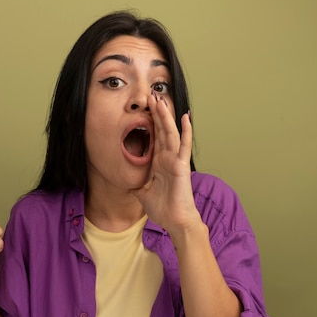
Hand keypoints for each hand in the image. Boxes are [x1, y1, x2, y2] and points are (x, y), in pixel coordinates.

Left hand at [134, 95, 200, 234]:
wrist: (174, 221)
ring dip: (166, 116)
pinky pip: (183, 145)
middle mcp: (167, 158)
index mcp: (158, 163)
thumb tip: (130, 184)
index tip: (146, 107)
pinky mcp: (181, 165)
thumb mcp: (143, 194)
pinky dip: (186, 131)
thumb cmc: (163, 209)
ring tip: (161, 100)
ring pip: (171, 133)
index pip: (154, 137)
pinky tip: (186, 117)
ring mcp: (176, 160)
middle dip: (157, 113)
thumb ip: (138, 185)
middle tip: (152, 95)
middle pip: (162, 130)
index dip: (151, 122)